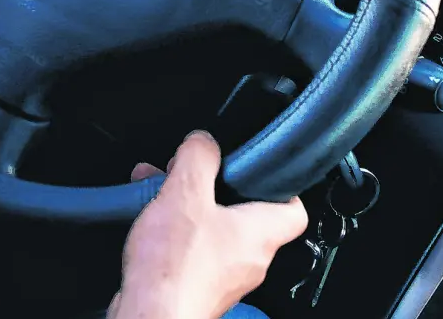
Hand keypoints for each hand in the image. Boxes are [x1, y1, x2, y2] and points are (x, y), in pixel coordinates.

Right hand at [109, 131, 308, 318]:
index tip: (261, 170)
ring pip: (213, 232)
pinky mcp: (199, 289)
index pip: (294, 209)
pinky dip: (174, 234)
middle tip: (192, 176)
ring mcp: (225, 278)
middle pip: (244, 215)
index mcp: (261, 233)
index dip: (281, 186)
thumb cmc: (175, 270)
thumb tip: (203, 141)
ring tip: (158, 194)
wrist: (151, 316)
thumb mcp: (185, 192)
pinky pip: (193, 252)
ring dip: (187, 209)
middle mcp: (250, 259)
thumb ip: (199, 157)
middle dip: (214, 190)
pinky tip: (148, 224)